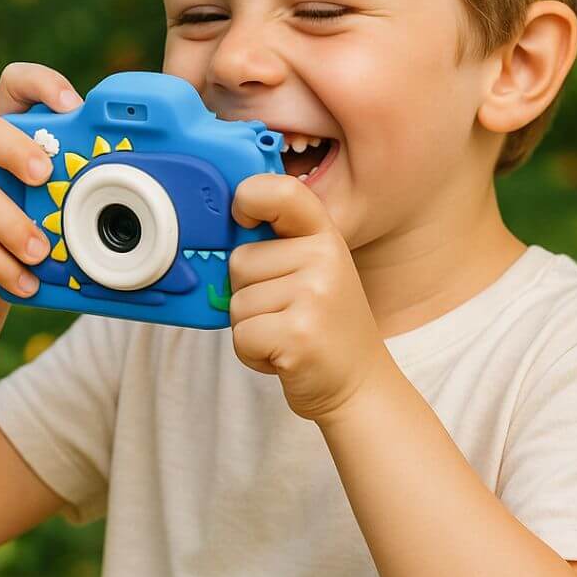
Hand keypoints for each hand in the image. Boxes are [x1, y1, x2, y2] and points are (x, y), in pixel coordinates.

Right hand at [0, 61, 83, 315]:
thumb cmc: (30, 230)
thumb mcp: (57, 205)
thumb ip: (80, 188)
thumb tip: (137, 193)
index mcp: (5, 133)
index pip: (14, 86)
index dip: (39, 83)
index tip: (72, 105)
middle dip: (14, 149)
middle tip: (46, 176)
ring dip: (11, 223)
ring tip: (41, 251)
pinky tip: (26, 281)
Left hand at [228, 172, 390, 422]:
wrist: (359, 386)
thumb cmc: (322, 328)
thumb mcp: (314, 272)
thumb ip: (278, 247)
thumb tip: (216, 234)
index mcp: (325, 237)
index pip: (282, 191)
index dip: (249, 197)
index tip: (243, 219)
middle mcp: (324, 258)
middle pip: (240, 261)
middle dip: (248, 293)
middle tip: (285, 314)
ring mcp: (314, 295)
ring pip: (236, 303)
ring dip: (251, 328)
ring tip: (286, 335)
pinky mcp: (299, 334)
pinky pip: (242, 335)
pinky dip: (253, 354)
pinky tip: (284, 356)